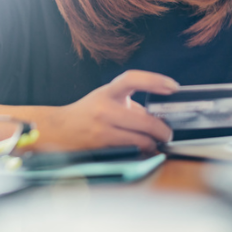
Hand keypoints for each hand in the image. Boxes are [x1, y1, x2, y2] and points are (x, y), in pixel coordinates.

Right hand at [37, 70, 177, 151]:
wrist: (58, 129)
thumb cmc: (88, 113)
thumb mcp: (106, 99)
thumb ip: (130, 106)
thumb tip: (160, 116)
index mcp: (108, 92)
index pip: (132, 79)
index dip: (154, 80)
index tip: (173, 86)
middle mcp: (105, 108)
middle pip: (145, 120)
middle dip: (163, 130)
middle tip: (168, 133)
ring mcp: (102, 129)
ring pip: (141, 140)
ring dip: (153, 143)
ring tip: (154, 142)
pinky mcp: (101, 147)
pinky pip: (131, 151)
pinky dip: (141, 152)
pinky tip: (141, 150)